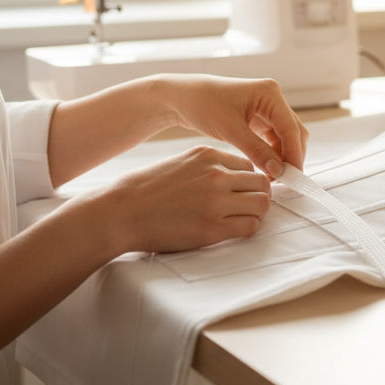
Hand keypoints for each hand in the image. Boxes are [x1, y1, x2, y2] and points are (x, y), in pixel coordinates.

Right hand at [95, 146, 272, 254]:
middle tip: (248, 206)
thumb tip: (237, 178)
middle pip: (262, 182)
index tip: (241, 191)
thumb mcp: (181, 163)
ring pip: (262, 203)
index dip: (247, 180)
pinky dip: (247, 228)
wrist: (122, 212)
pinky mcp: (213, 227)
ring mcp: (216, 201)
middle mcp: (216, 175)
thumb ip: (209, 167)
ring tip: (241, 218)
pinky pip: (250, 226)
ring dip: (256, 212)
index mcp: (208, 155)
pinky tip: (231, 229)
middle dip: (259, 195)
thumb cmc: (148, 190)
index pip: (249, 164)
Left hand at [156, 74, 308, 178]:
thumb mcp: (229, 129)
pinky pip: (274, 139)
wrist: (183, 98)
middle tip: (284, 181)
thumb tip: (277, 170)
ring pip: (286, 138)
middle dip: (291, 156)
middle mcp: (272, 99)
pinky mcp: (259, 119)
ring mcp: (267, 109)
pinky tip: (265, 169)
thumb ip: (256, 150)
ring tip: (272, 178)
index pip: (291, 128)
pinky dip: (272, 154)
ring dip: (282, 157)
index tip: (292, 176)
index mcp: (269, 93)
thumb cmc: (202, 104)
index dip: (294, 154)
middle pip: (294, 132)